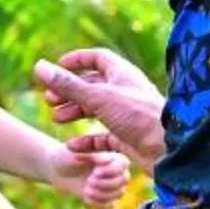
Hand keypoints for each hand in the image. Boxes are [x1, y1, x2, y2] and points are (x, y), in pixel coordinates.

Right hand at [34, 48, 166, 169]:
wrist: (170, 150)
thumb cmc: (138, 117)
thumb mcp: (98, 97)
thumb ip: (68, 85)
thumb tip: (40, 67)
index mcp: (122, 74)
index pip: (98, 58)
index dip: (77, 60)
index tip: (56, 67)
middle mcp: (125, 92)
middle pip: (92, 85)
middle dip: (70, 91)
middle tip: (49, 100)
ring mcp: (126, 116)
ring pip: (95, 110)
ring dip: (75, 112)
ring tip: (57, 118)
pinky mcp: (127, 138)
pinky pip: (103, 137)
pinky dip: (87, 141)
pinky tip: (72, 145)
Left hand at [50, 128, 130, 208]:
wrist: (57, 169)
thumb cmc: (67, 156)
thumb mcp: (75, 153)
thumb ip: (90, 155)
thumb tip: (107, 159)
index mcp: (112, 154)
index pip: (123, 164)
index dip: (110, 170)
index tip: (94, 172)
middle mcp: (116, 169)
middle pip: (124, 179)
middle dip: (106, 183)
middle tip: (89, 181)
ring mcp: (112, 183)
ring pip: (119, 193)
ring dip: (102, 194)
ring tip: (86, 189)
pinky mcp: (104, 196)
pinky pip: (110, 204)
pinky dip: (99, 203)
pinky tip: (86, 196)